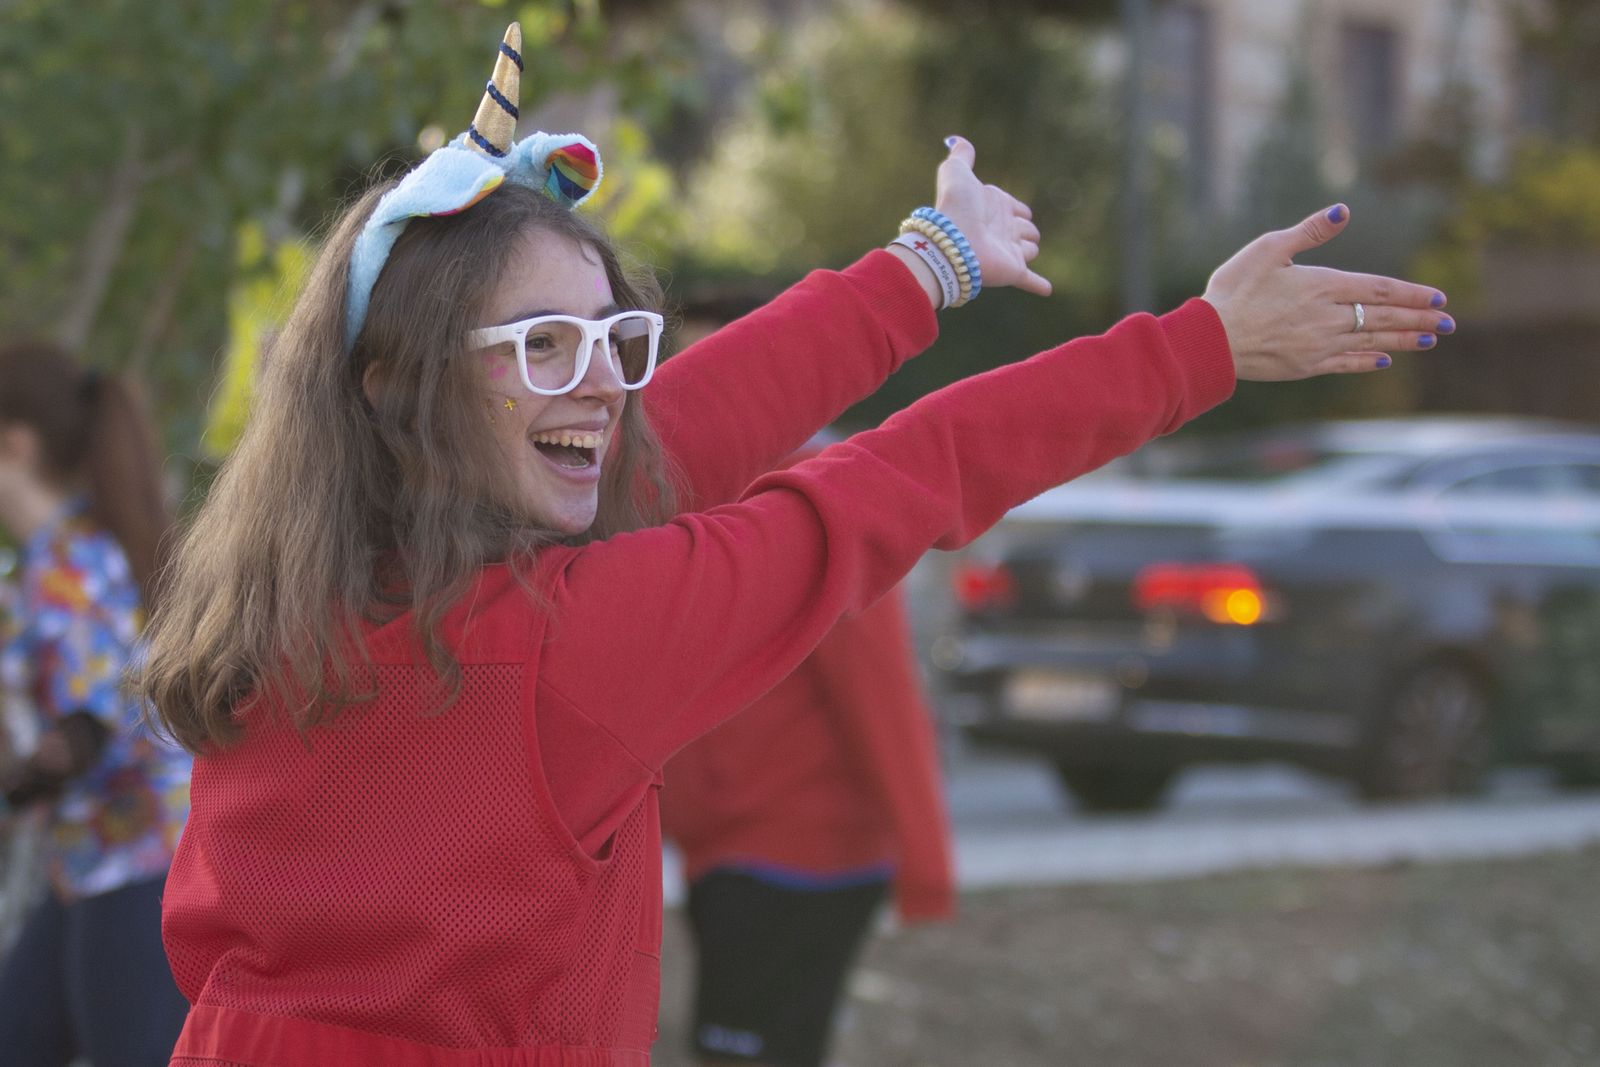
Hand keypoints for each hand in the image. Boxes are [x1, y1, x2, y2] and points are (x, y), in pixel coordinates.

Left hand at [934, 136, 1050, 296]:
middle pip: (1026, 229)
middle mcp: (1002, 229)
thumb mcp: (956, 172)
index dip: (1016, 208)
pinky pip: (1029, 280)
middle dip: (1026, 229)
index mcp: (994, 206)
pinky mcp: (1012, 271)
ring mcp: (1008, 251)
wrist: (953, 239)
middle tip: (1020, 231)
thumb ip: (961, 156)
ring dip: (1029, 249)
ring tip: (1024, 251)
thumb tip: (957, 140)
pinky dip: (1038, 284)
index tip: (1014, 209)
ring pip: (1030, 250)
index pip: (1016, 208)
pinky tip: (1047, 290)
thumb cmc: (955, 205)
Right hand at [1203, 205, 1450, 380]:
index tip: (1438, 297)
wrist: (1210, 339)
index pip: (1380, 290)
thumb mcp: (1268, 249)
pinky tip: (1385, 358)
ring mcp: (1319, 345)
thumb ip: (1310, 232)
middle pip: (1383, 317)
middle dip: (1420, 319)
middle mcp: (1329, 317)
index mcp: (1323, 285)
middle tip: (1449, 322)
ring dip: (1404, 339)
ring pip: (1372, 341)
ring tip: (1431, 339)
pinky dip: (1369, 361)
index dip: (1412, 294)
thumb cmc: (1234, 290)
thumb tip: (1345, 211)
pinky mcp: (1306, 366)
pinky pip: (1347, 363)